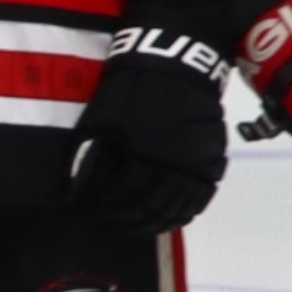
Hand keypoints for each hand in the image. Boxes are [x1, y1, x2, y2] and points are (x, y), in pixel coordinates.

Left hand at [66, 23, 234, 234]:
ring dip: (158, 222)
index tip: (97, 216)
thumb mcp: (100, 121)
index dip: (110, 211)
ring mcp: (200, 162)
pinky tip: (171, 216)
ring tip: (139, 227)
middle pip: (154, 207)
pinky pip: (203, 194)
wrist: (174, 65)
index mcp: (144, 153)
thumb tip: (76, 194)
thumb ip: (89, 160)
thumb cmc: (130, 91)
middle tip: (114, 226)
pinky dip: (187, 211)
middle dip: (131, 221)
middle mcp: (176, 163)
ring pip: (182, 206)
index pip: (127, 197)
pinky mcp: (215, 157)